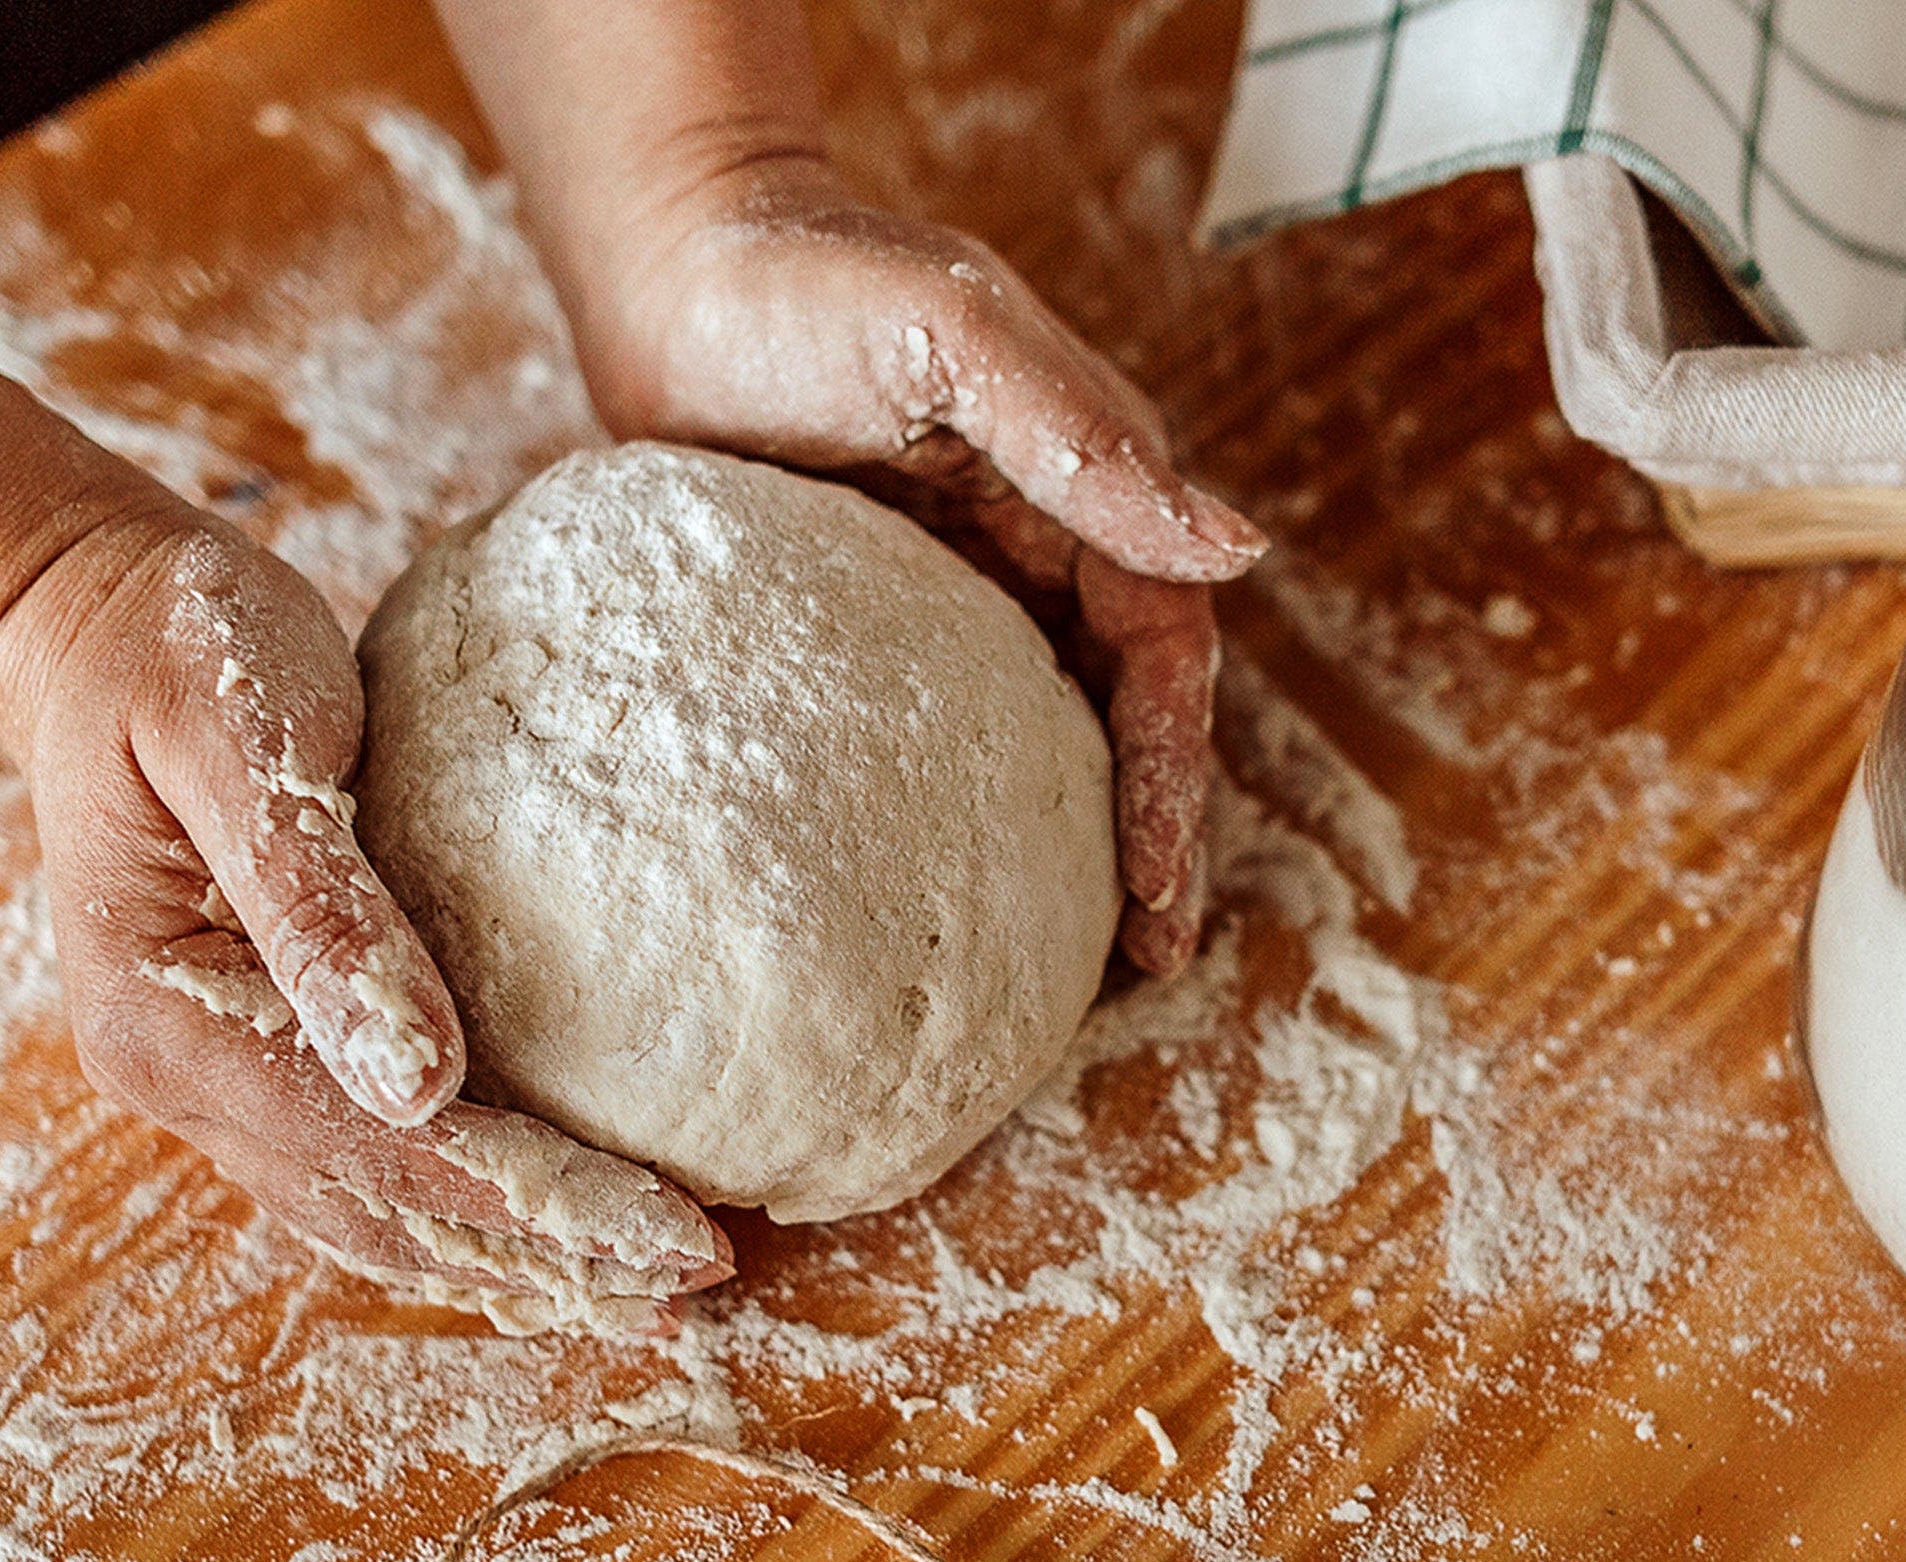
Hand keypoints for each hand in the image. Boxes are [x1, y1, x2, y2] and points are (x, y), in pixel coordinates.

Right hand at [0, 512, 732, 1331]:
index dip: (532, 1199)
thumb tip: (417, 1084)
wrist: (92, 623)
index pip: (382, 1147)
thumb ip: (317, 903)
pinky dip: (460, 1210)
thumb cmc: (177, 648)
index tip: (676, 1231)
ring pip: (369, 1216)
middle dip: (544, 1257)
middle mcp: (177, 1078)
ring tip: (645, 1288)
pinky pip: (358, 1167)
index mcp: (170, 1014)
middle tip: (698, 1280)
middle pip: (384, 1211)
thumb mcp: (241, 735)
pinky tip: (552, 1226)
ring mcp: (202, 1079)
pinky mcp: (244, 1055)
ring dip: (507, 1260)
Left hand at [563, 159, 1261, 973]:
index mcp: (1082, 480)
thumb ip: (1084, 440)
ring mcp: (950, 576)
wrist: (670, 257)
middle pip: (1118, 709)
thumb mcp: (954, 339)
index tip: (1156, 892)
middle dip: (1145, 832)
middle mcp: (1037, 536)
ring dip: (1065, 831)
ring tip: (1067, 954)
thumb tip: (1235, 550)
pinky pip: (924, 719)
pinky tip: (931, 880)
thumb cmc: (808, 274)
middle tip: (1141, 961)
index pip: (1159, 652)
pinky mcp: (859, 605)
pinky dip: (955, 800)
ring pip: (1035, 726)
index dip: (1171, 775)